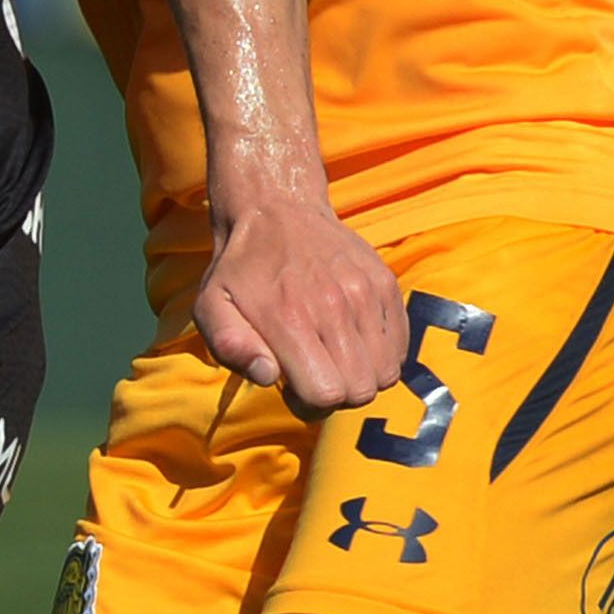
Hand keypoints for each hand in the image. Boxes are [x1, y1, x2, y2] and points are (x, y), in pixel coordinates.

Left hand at [192, 194, 405, 411]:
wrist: (276, 209)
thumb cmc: (240, 270)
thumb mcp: (211, 307)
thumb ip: (231, 346)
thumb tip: (267, 376)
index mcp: (288, 319)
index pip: (325, 396)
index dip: (308, 405)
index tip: (293, 387)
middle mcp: (334, 307)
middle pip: (360, 391)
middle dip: (336, 395)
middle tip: (314, 371)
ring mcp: (365, 293)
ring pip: (386, 373)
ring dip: (361, 375)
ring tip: (333, 354)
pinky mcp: (385, 283)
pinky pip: (401, 346)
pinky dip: (381, 353)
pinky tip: (352, 338)